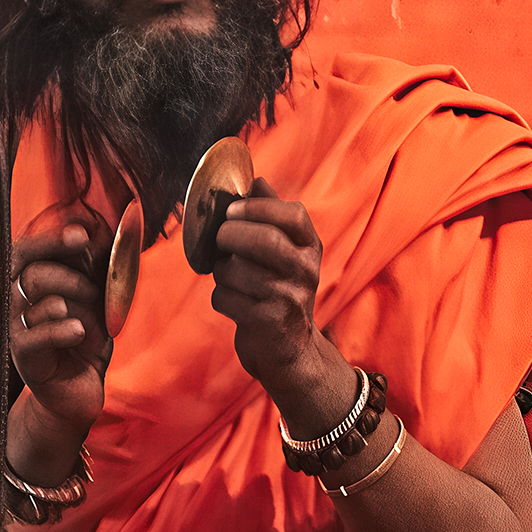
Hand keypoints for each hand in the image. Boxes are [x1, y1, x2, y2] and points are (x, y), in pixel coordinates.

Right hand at [10, 216, 111, 434]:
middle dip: (68, 273)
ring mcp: (16, 329)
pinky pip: (33, 334)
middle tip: (93, 290)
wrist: (79, 393)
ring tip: (89, 320)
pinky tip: (79, 332)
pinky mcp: (22, 356)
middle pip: (28, 269)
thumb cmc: (85, 345)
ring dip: (71, 300)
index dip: (52, 239)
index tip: (82, 236)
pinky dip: (61, 329)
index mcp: (31, 287)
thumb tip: (99, 239)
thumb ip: (94, 275)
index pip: (27, 251)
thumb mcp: (95, 306)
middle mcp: (16, 304)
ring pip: (32, 296)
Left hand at [210, 180, 327, 405]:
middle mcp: (306, 272)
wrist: (290, 352)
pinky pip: (226, 298)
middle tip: (221, 239)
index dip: (258, 207)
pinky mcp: (268, 323)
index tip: (232, 210)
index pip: (293, 214)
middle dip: (231, 235)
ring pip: (237, 271)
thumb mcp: (287, 254)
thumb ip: (272, 216)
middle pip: (265, 241)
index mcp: (310, 248)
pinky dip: (221, 298)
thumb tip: (257, 179)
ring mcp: (289, 298)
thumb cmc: (281, 293)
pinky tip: (233, 303)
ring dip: (222, 272)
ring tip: (229, 278)